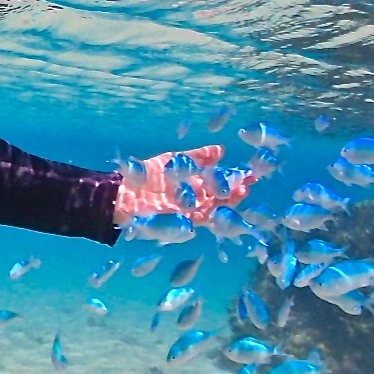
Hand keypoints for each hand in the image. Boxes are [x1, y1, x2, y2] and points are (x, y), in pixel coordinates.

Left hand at [113, 144, 255, 225]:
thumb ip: (196, 157)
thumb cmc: (145, 176)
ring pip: (214, 208)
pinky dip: (210, 215)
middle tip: (250, 182)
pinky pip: (199, 221)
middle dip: (236, 190)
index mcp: (193, 185)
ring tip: (241, 191)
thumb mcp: (174, 160)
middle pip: (220, 197)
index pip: (219, 183)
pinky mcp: (180, 223)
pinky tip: (222, 208)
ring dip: (228, 202)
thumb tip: (220, 149)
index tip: (250, 173)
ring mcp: (188, 212)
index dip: (234, 178)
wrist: (123, 193)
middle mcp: (194, 200)